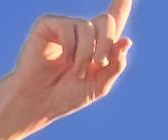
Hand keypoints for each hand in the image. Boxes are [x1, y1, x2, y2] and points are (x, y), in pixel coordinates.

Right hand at [3, 1, 133, 127]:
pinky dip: (70, 48)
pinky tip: (64, 61)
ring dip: (86, 54)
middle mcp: (82, 32)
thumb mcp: (98, 85)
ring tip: (78, 72)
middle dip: (106, 43)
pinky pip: (68, 27)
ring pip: (88, 27)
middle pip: (106, 21)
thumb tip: (127, 41)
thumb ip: (115, 65)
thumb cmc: (67, 95)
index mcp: (97, 45)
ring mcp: (65, 27)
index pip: (114, 20)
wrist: (40, 102)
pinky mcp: (48, 25)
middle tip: (99, 64)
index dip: (122, 5)